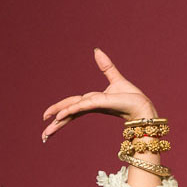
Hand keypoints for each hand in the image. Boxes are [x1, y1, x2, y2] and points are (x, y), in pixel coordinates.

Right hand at [41, 48, 158, 140]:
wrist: (143, 105)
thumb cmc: (131, 97)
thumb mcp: (115, 78)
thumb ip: (105, 66)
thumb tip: (97, 51)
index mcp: (91, 101)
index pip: (71, 106)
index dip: (59, 111)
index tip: (48, 119)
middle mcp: (90, 105)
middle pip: (67, 113)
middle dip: (55, 124)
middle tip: (44, 136)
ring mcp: (94, 105)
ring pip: (71, 113)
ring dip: (58, 124)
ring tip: (46, 135)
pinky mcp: (99, 103)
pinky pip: (81, 106)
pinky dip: (70, 110)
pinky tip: (60, 117)